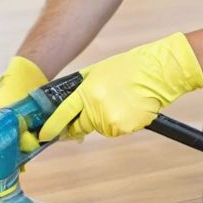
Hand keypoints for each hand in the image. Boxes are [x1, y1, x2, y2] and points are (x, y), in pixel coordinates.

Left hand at [38, 33, 202, 141]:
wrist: (158, 71)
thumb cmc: (130, 68)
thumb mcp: (99, 72)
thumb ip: (83, 88)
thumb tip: (69, 102)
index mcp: (87, 90)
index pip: (63, 113)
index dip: (52, 126)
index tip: (44, 134)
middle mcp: (96, 106)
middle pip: (81, 125)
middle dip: (83, 122)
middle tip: (97, 109)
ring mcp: (111, 118)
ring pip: (101, 128)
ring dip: (106, 120)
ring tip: (121, 101)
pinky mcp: (126, 127)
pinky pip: (117, 130)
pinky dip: (121, 123)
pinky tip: (131, 107)